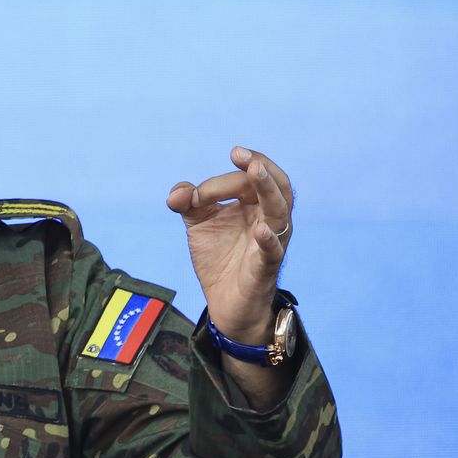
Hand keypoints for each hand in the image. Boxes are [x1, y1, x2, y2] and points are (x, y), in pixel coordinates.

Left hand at [165, 146, 293, 343]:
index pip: (246, 180)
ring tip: (256, 170)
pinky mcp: (265, 267)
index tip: (192, 195)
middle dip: (259, 165)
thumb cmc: (219, 258)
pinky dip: (268, 239)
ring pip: (280, 210)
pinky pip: (273, 251)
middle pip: (276, 185)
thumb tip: (177, 194)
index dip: (217, 182)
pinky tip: (260, 230)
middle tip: (239, 153)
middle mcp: (268, 219)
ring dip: (268, 189)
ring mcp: (271, 242)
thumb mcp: (198, 224)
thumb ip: (187, 202)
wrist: (224, 303)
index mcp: (255, 205)